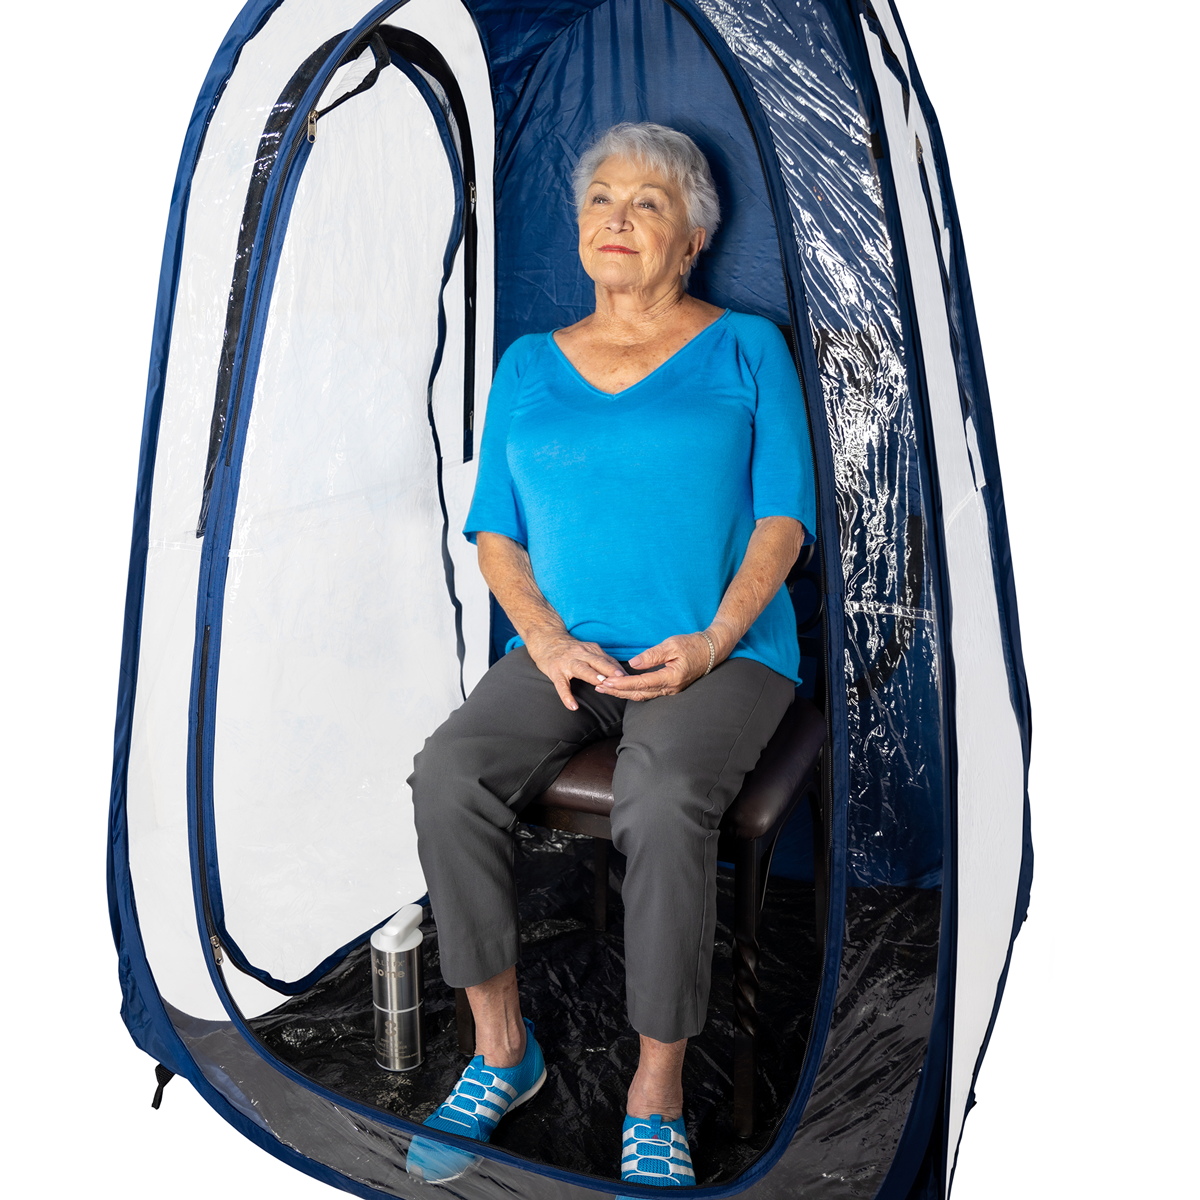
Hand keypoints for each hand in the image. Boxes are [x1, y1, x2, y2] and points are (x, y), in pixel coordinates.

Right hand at [525, 629, 626, 710]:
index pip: (608, 660)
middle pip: (598, 662)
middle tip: (622, 678)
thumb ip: (603, 660)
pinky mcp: (555, 671)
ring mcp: (567, 662)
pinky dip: (567, 696)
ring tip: (601, 686)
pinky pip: (561, 685)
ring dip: (592, 676)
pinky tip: (573, 706)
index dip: (619, 669)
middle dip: (610, 670)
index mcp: (591, 649)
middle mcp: (580, 654)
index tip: (632, 679)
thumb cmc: (570, 650)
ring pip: (582, 669)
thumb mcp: (587, 650)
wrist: (545, 639)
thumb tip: (623, 674)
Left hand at [594, 632, 715, 700]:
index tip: (606, 682)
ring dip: (623, 693)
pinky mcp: (671, 688)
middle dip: (618, 691)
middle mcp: (671, 688)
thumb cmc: (693, 644)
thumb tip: (633, 664)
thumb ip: (652, 655)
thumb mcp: (672, 645)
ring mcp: (671, 690)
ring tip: (606, 689)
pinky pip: (649, 693)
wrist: (712, 650)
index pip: (641, 683)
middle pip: (639, 694)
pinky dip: (633, 691)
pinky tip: (623, 688)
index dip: (621, 684)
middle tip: (599, 687)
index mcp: (671, 677)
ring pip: (643, 695)